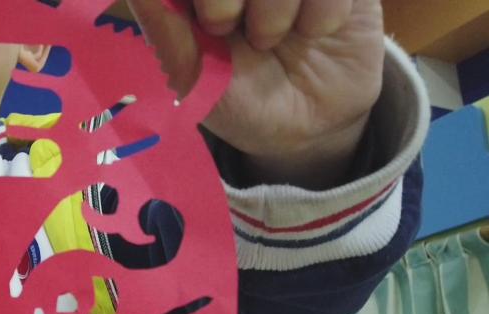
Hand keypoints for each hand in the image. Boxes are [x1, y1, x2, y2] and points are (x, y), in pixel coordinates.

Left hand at [125, 0, 384, 187]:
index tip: (201, 25)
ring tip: (268, 39)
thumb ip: (166, 35)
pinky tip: (315, 32)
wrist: (310, 125)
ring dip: (274, 6)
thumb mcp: (195, 79)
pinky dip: (323, 11)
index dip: (202, 0)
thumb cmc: (241, 98)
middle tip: (223, 27)